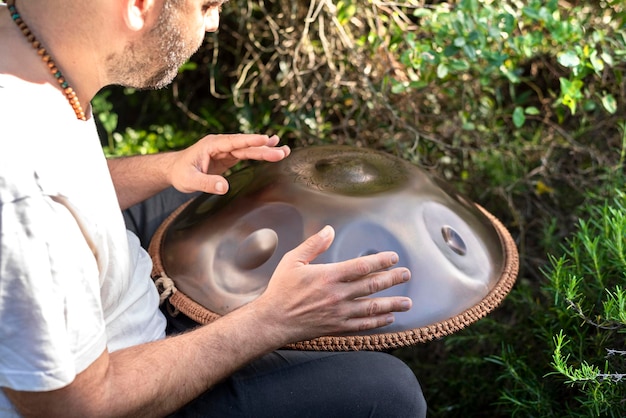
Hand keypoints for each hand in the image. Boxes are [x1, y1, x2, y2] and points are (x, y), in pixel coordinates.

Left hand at [169, 134, 289, 193]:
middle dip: (265, 148)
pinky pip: (246, 154)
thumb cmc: (180, 174)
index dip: (250, 141)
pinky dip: (259, 153)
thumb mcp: (189, 180)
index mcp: (212, 145)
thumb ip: (206, 183)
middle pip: (246, 146)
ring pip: (249, 149)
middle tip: (283, 152)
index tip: (265, 139)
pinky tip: (272, 150)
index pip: (234, 142)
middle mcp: (221, 145)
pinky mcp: (228, 157)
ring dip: (266, 150)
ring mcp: (226, 150)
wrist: (173, 170)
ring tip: (284, 150)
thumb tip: (224, 187)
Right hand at [252, 226, 411, 344]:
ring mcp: (339, 313)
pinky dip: (378, 322)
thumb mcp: (292, 261)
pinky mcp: (337, 327)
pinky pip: (363, 325)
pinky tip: (389, 318)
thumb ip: (313, 245)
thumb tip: (329, 230)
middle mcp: (337, 295)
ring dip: (392, 304)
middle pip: (372, 285)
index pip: (361, 266)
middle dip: (392, 279)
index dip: (380, 261)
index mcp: (328, 276)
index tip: (393, 257)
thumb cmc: (281, 290)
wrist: (272, 321)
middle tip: (406, 274)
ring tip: (408, 302)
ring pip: (372, 307)